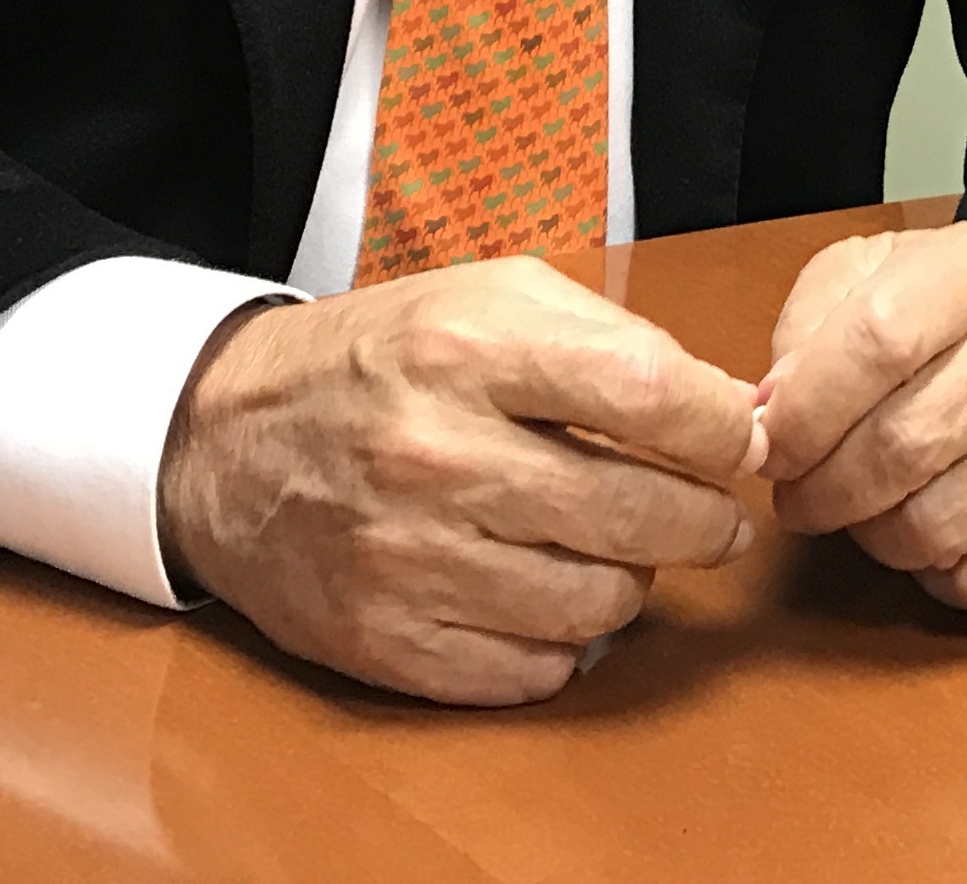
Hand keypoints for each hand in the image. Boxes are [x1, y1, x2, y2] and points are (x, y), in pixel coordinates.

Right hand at [155, 257, 765, 706]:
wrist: (224, 439)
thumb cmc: (382, 359)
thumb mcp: (488, 296)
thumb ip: (613, 339)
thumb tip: (732, 413)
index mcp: (468, 348)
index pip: (650, 392)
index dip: (724, 428)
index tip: (742, 442)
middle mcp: (437, 454)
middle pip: (639, 515)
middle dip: (705, 520)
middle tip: (711, 514)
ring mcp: (408, 558)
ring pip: (598, 605)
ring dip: (630, 581)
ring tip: (609, 546)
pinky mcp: (386, 641)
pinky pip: (534, 671)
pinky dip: (561, 642)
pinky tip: (543, 592)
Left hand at [754, 224, 966, 619]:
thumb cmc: (959, 319)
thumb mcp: (875, 277)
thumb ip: (808, 328)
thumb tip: (770, 415)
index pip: (877, 342)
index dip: (804, 412)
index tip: (770, 447)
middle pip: (903, 447)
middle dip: (825, 491)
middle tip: (801, 497)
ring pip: (937, 529)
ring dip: (877, 536)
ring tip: (869, 510)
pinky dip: (941, 578)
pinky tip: (937, 537)